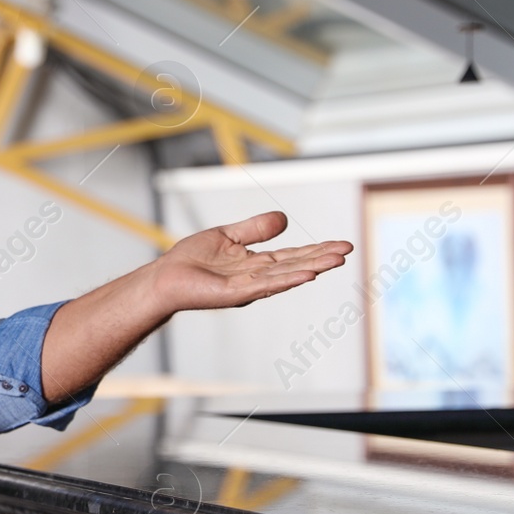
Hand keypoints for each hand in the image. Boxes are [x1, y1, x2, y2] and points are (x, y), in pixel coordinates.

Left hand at [149, 211, 351, 313]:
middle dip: (322, 258)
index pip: (294, 256)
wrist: (165, 277)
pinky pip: (266, 285)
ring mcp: (248, 286)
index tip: (342, 245)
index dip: (317, 250)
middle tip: (348, 251)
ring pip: (286, 276)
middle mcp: (257, 277)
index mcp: (257, 263)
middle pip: (296, 266)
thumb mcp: (228, 235)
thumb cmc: (191, 259)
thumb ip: (255, 229)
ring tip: (336, 261)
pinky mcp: (235, 293)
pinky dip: (287, 280)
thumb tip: (284, 219)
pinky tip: (307, 275)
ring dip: (312, 268)